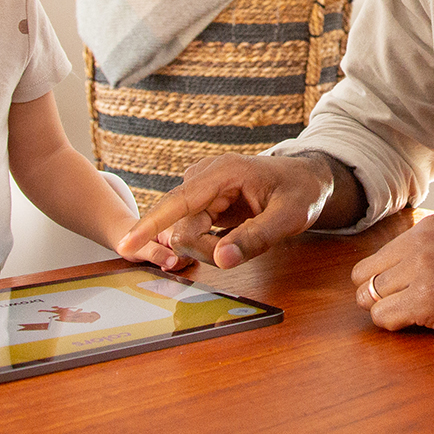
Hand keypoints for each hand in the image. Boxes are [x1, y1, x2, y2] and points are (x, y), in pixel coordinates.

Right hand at [117, 153, 334, 268]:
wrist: (307, 178)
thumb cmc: (300, 192)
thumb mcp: (288, 217)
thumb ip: (255, 239)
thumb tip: (222, 261)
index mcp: (223, 172)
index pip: (178, 202)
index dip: (151, 225)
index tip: (126, 244)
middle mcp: (206, 176)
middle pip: (182, 225)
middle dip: (203, 249)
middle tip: (240, 253)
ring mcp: (203, 188)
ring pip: (187, 230)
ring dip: (207, 247)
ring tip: (244, 240)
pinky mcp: (205, 200)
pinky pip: (193, 228)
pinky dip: (206, 244)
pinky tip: (227, 241)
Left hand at [350, 214, 433, 337]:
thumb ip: (432, 253)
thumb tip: (399, 278)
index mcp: (428, 227)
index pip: (376, 259)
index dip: (386, 284)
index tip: (407, 297)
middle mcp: (420, 243)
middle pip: (364, 278)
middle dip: (379, 299)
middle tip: (408, 313)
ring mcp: (424, 269)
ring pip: (371, 301)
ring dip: (390, 315)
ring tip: (423, 319)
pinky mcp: (431, 299)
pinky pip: (386, 319)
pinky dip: (398, 328)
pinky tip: (428, 325)